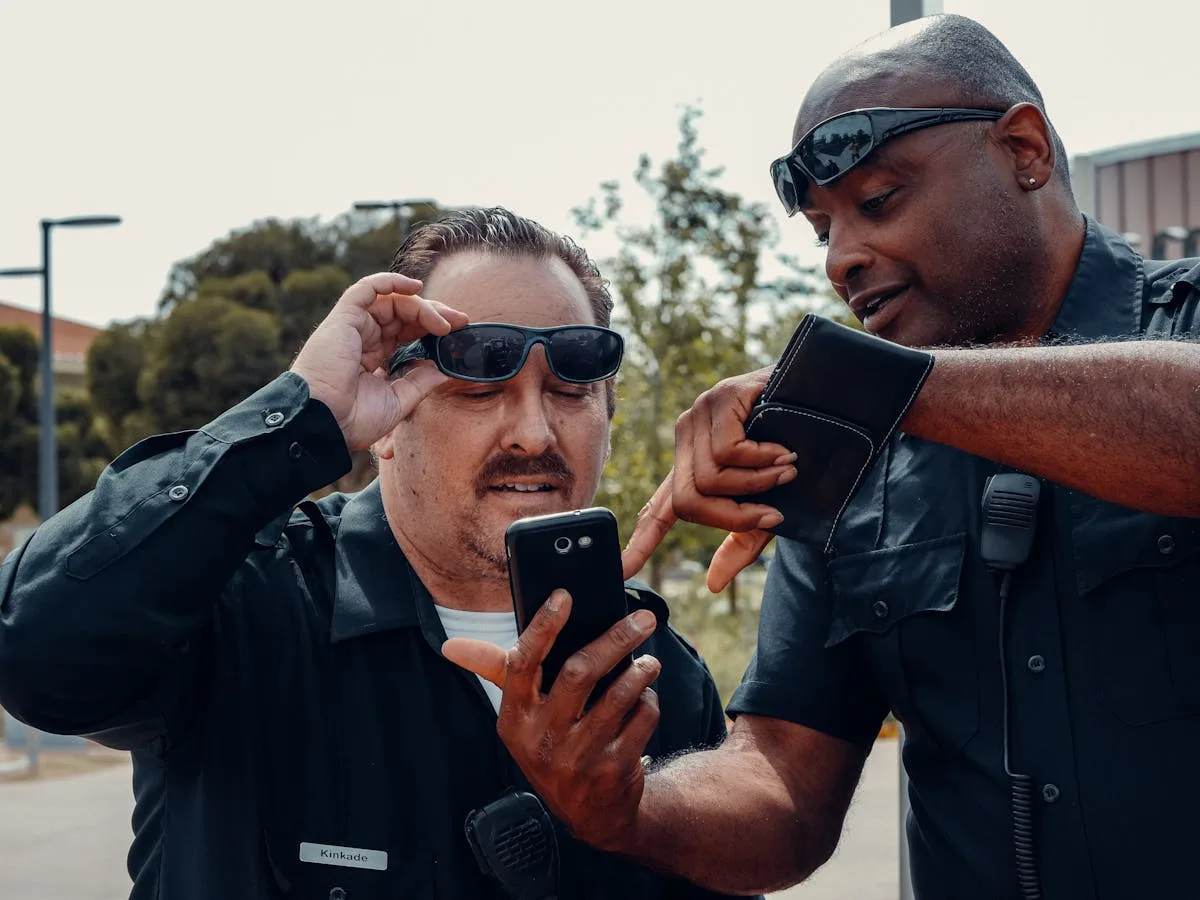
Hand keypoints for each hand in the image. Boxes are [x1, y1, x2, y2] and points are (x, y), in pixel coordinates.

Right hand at [289, 272, 468, 450]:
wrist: (324, 422)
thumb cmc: (353, 419)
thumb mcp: (397, 402)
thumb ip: (419, 382)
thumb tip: (443, 370)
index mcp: (372, 358)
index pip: (406, 333)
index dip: (431, 330)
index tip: (458, 334)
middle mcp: (363, 339)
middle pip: (403, 314)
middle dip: (434, 314)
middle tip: (460, 322)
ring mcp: (353, 327)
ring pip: (392, 302)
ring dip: (422, 306)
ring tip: (445, 321)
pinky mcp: (344, 318)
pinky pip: (368, 289)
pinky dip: (391, 282)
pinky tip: (416, 287)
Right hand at [442, 590, 661, 852]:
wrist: (592, 814)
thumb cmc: (552, 745)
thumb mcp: (521, 717)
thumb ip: (496, 672)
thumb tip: (450, 646)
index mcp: (514, 718)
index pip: (522, 663)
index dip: (542, 627)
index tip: (564, 596)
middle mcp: (541, 738)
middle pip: (579, 672)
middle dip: (615, 639)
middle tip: (643, 619)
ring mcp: (578, 757)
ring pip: (618, 696)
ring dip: (640, 672)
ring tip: (649, 661)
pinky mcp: (612, 770)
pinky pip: (640, 720)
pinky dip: (648, 703)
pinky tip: (645, 700)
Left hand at [620, 368, 796, 590]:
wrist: (829, 400)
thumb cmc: (799, 450)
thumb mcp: (770, 502)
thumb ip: (741, 538)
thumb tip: (713, 585)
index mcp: (694, 467)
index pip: (659, 509)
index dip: (642, 541)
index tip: (624, 570)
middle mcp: (688, 440)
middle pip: (687, 500)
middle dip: (732, 516)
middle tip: (773, 514)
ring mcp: (699, 416)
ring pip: (709, 478)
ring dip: (757, 484)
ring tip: (788, 470)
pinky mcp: (719, 399)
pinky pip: (727, 452)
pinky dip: (761, 460)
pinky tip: (783, 451)